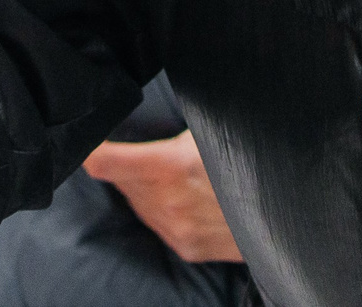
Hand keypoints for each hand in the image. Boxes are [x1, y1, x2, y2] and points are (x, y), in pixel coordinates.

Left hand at [82, 130, 243, 264]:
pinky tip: (181, 199)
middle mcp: (169, 201)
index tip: (83, 146)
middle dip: (126, 167)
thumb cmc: (244, 162)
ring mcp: (176, 228)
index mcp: (171, 165)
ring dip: (143, 189)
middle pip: (122, 182)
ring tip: (173, 176)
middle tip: (147, 153)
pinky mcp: (186, 247)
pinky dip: (160, 210)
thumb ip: (173, 132)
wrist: (278, 211)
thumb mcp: (208, 133)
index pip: (107, 163)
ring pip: (138, 204)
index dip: (90, 153)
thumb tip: (146, 115)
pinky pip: (157, 224)